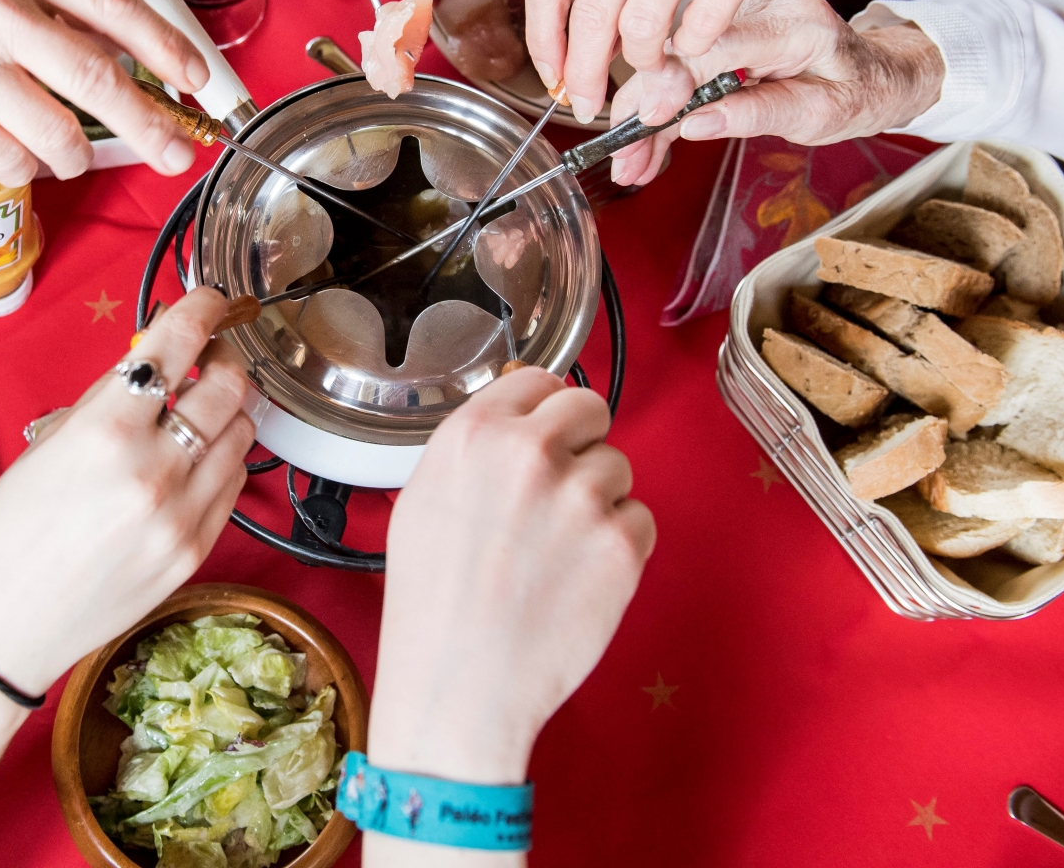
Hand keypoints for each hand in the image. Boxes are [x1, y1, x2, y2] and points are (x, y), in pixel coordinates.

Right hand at [0, 0, 210, 185]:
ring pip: (61, 134)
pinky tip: (10, 147)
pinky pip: (15, 161)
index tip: (196, 75)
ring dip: (75, 156)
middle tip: (175, 152)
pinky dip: (26, 166)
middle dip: (149, 124)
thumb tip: (128, 51)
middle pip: (98, 77)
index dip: (164, 42)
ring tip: (66, 152)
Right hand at [0, 288, 255, 694]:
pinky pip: (233, 485)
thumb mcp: (46, 446)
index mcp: (104, 434)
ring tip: (199, 412)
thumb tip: (153, 356)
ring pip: (242, 434)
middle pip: (229, 386)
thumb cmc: (7, 535)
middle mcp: (153, 472)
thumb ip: (107, 398)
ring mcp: (182, 516)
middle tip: (208, 357)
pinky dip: (222, 460)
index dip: (204, 309)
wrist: (3, 629)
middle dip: (224, 359)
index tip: (213, 300)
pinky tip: (194, 460)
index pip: (177, 346)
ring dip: (228, 411)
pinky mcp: (196, 551)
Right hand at [367, 371, 653, 787]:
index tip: (546, 434)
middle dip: (583, 441)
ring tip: (557, 550)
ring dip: (599, 500)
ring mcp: (582, 496)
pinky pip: (640, 519)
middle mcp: (530, 452)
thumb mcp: (422, 498)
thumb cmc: (433, 603)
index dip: (544, 410)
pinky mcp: (623, 543)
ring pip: (618, 467)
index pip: (538, 378)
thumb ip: (475, 448)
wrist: (459, 684)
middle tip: (562, 489)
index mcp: (474, 433)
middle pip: (590, 407)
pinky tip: (578, 577)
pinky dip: (620, 546)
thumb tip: (517, 416)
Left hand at [523, 0, 967, 125]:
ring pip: (641, 31)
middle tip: (589, 105)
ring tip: (652, 60)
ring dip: (643, 62)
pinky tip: (692, 37)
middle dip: (585, 75)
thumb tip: (566, 40)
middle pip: (590, 17)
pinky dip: (690, 47)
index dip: (543, 42)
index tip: (553, 78)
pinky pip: (698, 29)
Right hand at [605, 0, 945, 184]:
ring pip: (674, 62)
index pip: (717, 43)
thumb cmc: (858, 92)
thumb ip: (759, 115)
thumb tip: (695, 125)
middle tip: (625, 157)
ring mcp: (738, 16)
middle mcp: (760, 9)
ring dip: (647, 114)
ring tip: (630, 164)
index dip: (673, 80)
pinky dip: (663, 108)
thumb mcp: (820, 116)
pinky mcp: (724, 32)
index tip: (645, 120)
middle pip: (684, 51)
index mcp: (794, 25)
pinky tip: (645, 145)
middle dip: (646, 107)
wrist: (878, 71)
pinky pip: (684, 67)